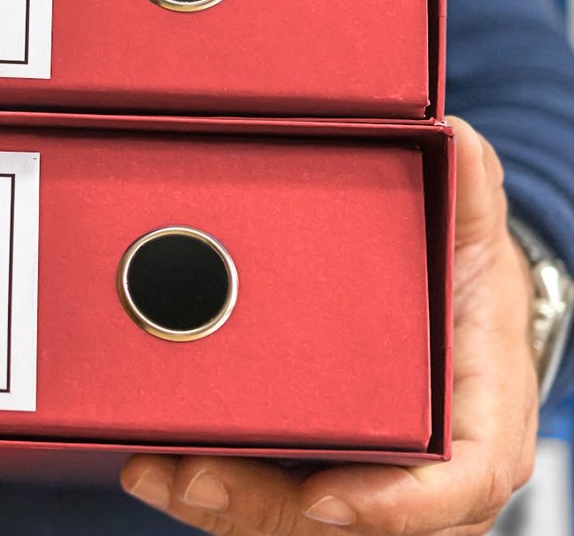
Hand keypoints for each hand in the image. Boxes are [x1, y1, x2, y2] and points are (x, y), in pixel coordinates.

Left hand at [119, 116, 539, 533]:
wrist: (447, 302)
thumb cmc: (459, 272)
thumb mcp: (472, 225)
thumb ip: (466, 183)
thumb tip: (450, 132)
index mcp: (481, 421)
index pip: (457, 484)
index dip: (394, 506)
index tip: (324, 497)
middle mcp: (427, 473)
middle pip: (354, 520)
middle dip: (267, 507)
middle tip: (193, 475)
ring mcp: (367, 483)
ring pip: (296, 520)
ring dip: (222, 508)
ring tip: (153, 472)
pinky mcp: (312, 477)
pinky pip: (264, 503)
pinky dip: (206, 494)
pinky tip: (148, 466)